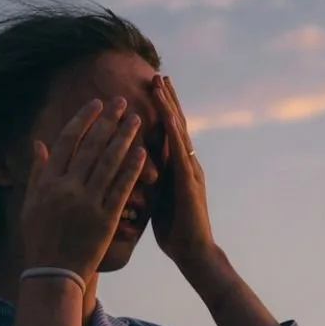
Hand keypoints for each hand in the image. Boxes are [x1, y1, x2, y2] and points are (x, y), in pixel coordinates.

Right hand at [18, 96, 147, 275]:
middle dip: (109, 121)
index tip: (97, 103)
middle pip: (92, 147)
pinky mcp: (105, 219)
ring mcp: (87, 203)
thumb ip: (37, 172)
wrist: (53, 273)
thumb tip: (39, 144)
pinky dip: (132, 169)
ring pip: (109, 163)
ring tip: (136, 120)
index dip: (83, 119)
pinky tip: (143, 152)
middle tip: (123, 101)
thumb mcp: (31, 203)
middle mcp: (67, 189)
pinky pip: (121, 188)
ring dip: (124, 138)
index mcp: (48, 182)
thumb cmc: (39, 237)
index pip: (68, 142)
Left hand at [149, 74, 216, 268]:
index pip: (168, 130)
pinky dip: (175, 134)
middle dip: (167, 98)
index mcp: (176, 166)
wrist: (193, 252)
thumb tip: (130, 166)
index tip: (150, 85)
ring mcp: (190, 170)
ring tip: (162, 85)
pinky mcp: (190, 183)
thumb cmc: (173, 229)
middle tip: (157, 73)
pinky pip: (181, 154)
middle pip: (177, 123)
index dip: (161, 108)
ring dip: (170, 107)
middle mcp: (186, 163)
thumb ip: (150, 178)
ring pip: (180, 132)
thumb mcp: (156, 197)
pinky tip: (168, 118)